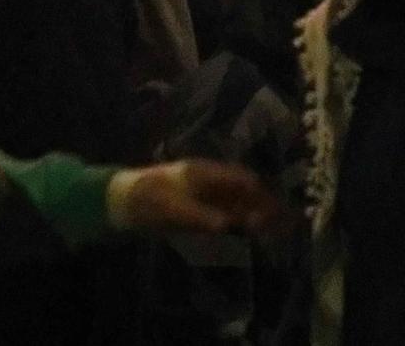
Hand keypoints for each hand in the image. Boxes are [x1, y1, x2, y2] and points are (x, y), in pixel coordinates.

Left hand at [111, 160, 284, 237]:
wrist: (120, 203)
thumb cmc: (146, 199)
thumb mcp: (171, 208)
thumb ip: (199, 216)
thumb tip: (225, 224)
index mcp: (203, 173)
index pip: (242, 179)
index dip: (261, 194)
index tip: (278, 212)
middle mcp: (207, 181)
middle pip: (243, 191)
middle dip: (264, 205)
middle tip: (285, 226)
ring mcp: (202, 194)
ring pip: (237, 202)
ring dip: (255, 214)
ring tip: (273, 232)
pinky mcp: (197, 208)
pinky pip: (225, 213)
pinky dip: (239, 221)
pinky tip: (249, 232)